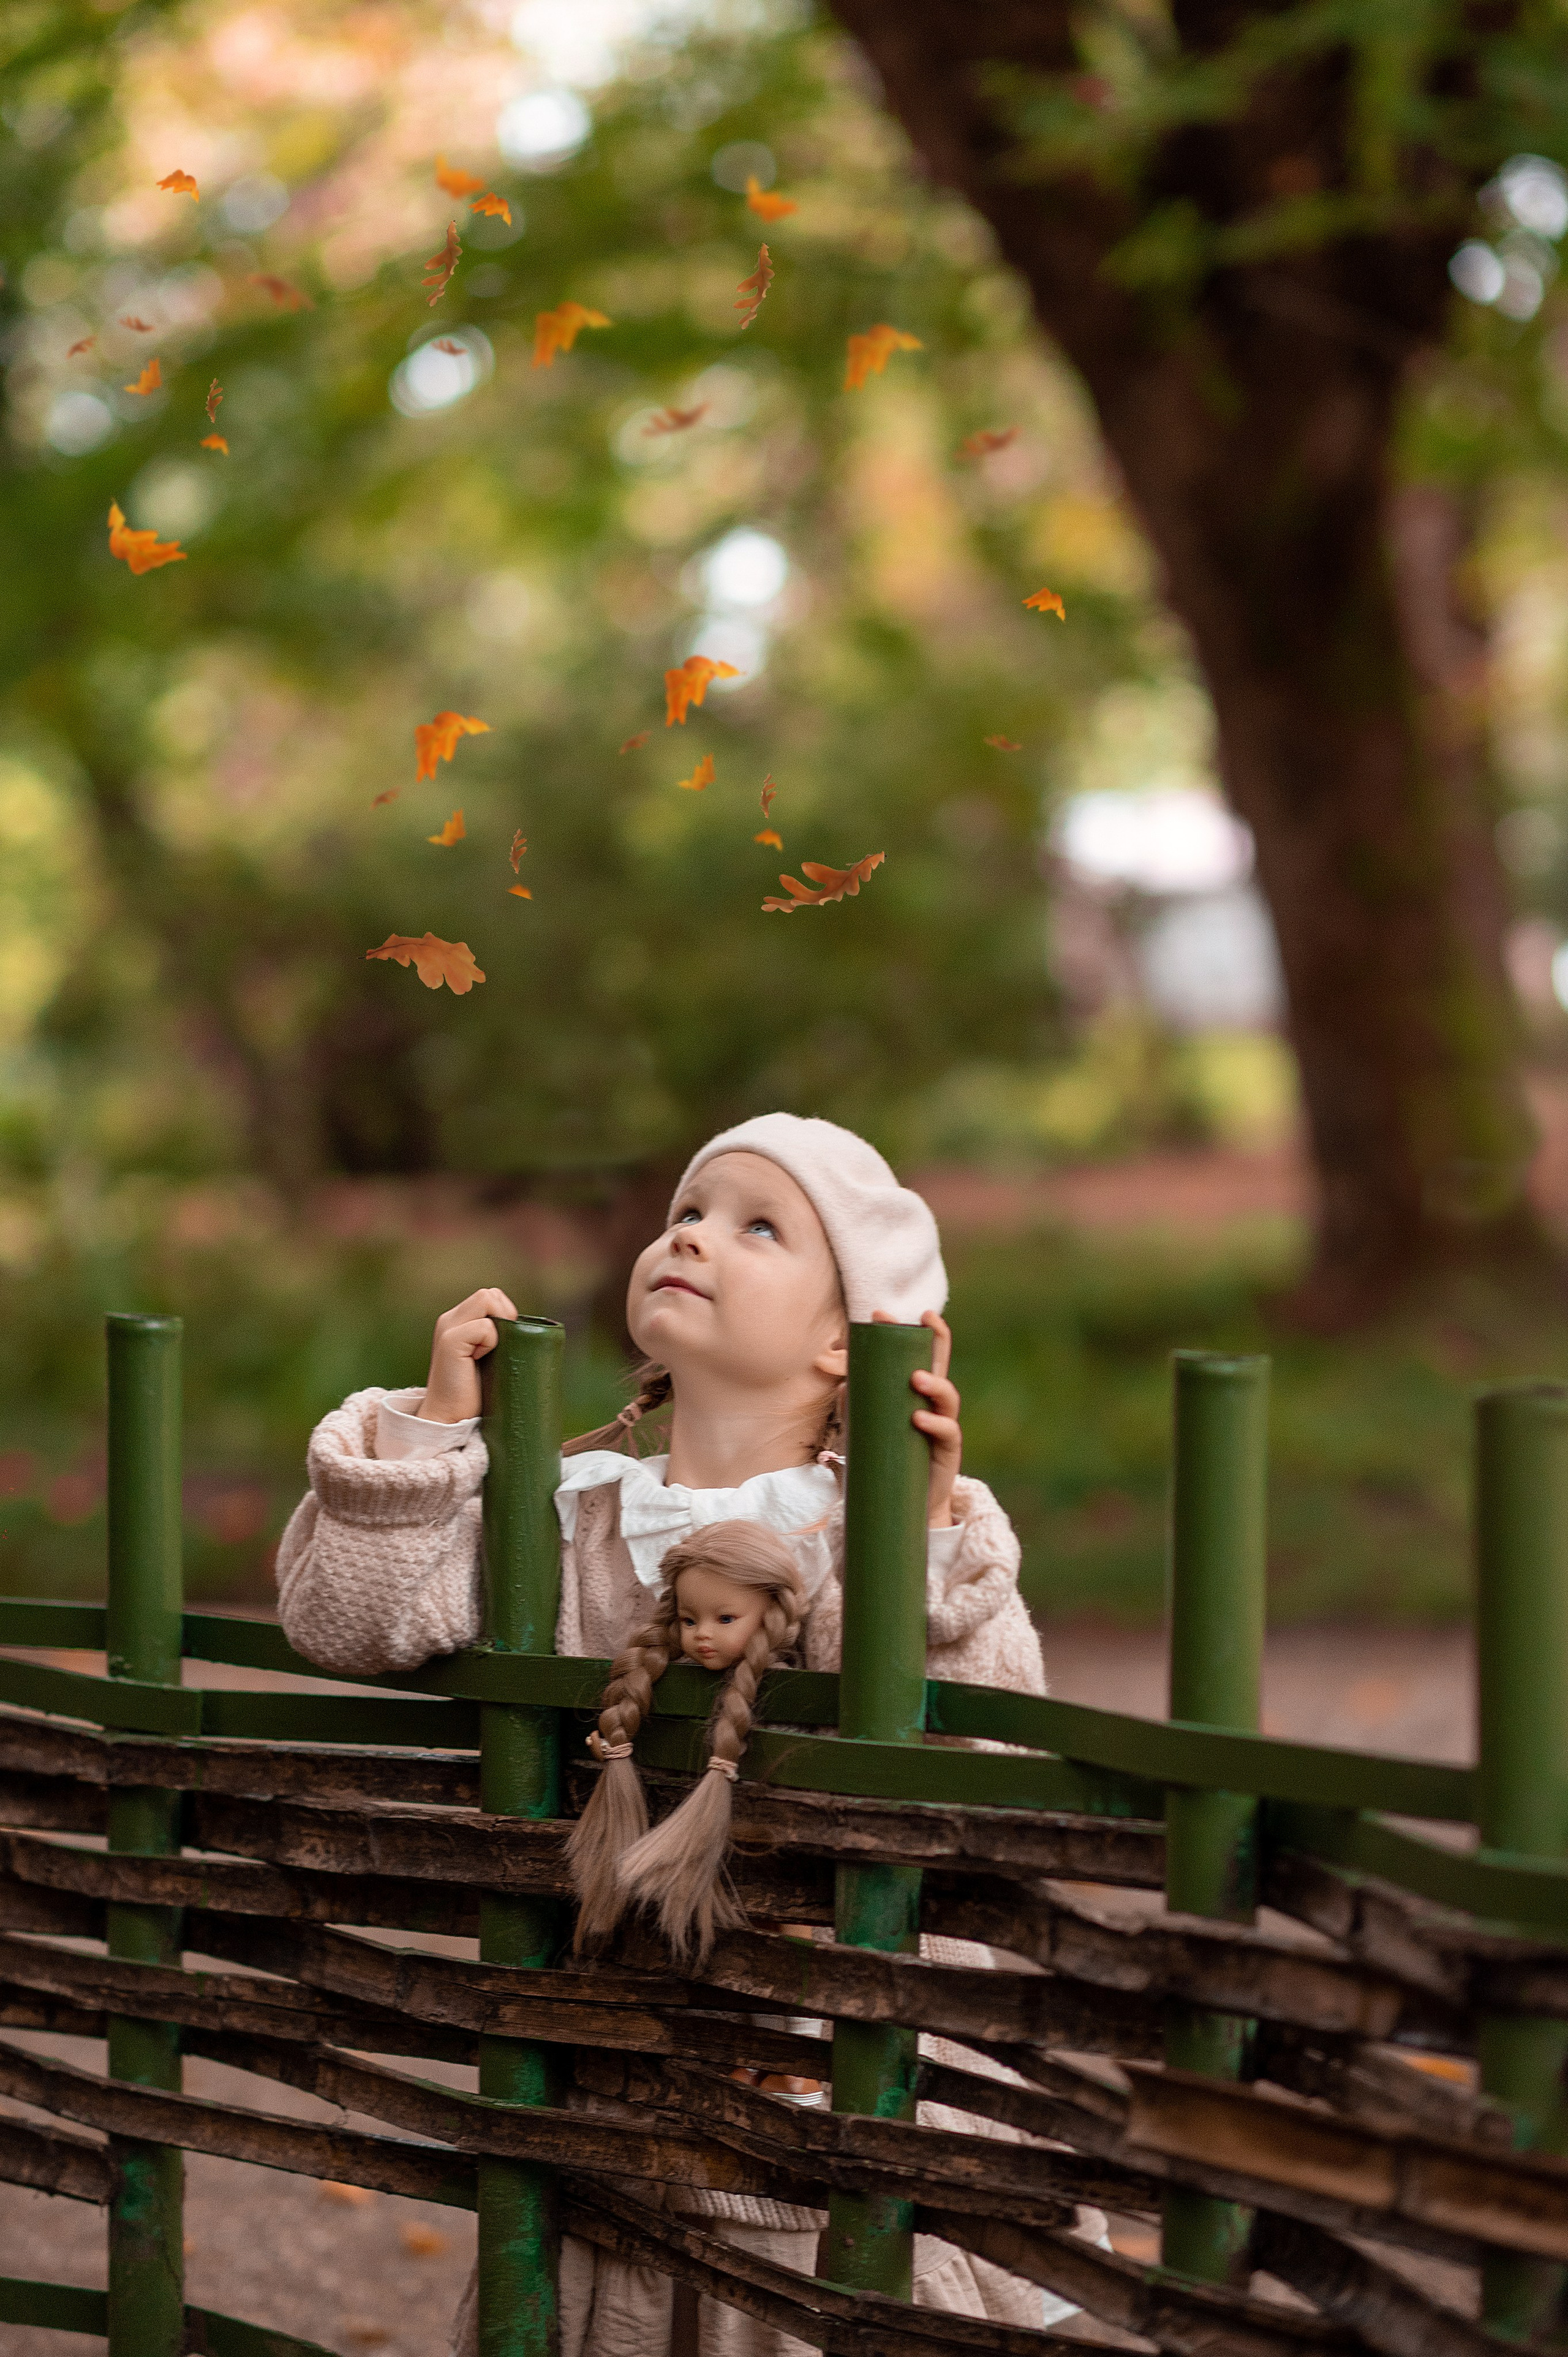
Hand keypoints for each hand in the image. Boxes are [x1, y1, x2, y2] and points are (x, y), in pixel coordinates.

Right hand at [417, 1287, 517, 1422]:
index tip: (506, 1342)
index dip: (506, 1313)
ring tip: (490, 1353)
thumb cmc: (476, 1393)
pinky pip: (485, 1327)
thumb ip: (496, 1337)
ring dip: (500, 1325)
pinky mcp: (450, 1342)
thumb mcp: (488, 1357)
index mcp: (457, 1321)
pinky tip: (479, 1361)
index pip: (491, 1296)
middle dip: (506, 1315)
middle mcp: (450, 1320)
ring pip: (487, 1299)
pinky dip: (491, 1342)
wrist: (450, 1418)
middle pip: (490, 1294)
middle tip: (502, 1347)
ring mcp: (448, 1329)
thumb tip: (530, 1330)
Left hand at [874, 1307, 960, 1527]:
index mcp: (913, 1395)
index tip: (879, 1314)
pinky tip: (919, 1417)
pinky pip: (948, 1432)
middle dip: (933, 1337)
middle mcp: (932, 1404)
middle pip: (939, 1363)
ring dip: (934, 1381)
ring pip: (948, 1395)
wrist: (904, 1511)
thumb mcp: (863, 1437)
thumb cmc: (886, 1466)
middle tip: (920, 1318)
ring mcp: (942, 1426)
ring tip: (915, 1377)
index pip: (913, 1355)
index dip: (903, 1332)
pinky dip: (935, 1422)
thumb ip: (854, 1412)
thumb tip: (841, 1386)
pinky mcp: (948, 1454)